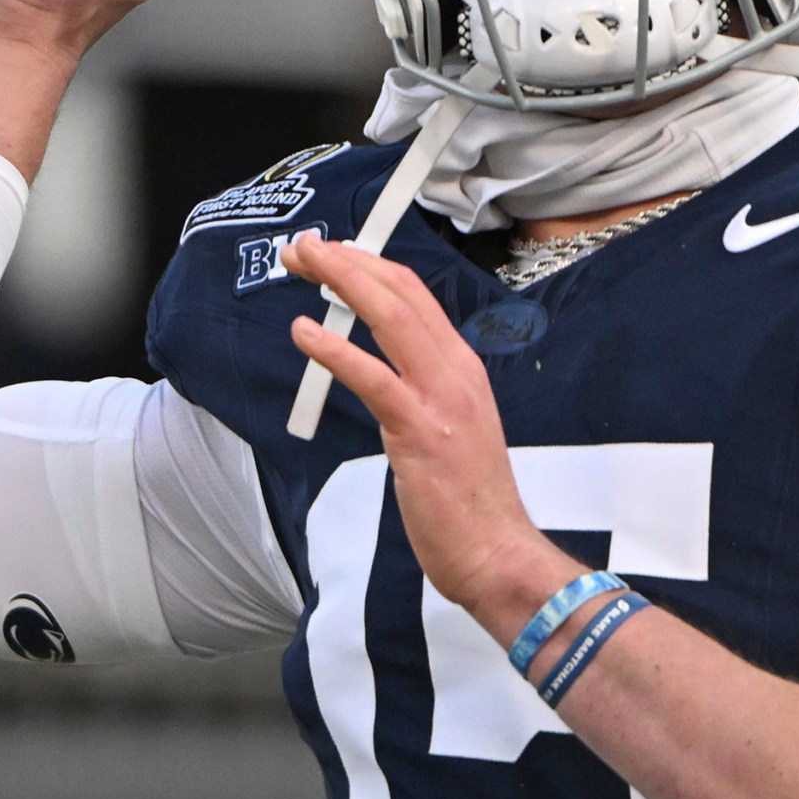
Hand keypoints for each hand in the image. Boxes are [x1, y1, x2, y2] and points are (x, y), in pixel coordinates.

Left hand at [283, 237, 574, 631]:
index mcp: (463, 368)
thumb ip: (424, 393)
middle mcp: (457, 371)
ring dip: (342, 281)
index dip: (370, 266)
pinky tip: (303, 333)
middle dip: (348, 260)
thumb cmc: (469, 501)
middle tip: (303, 246)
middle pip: (400, 293)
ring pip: (390, 317)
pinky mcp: (420, 432)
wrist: (497, 552)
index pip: (415, 296)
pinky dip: (335, 349)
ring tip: (301, 263)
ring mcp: (442, 399)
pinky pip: (373, 378)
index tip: (331, 255)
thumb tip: (387, 373)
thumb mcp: (451, 428)